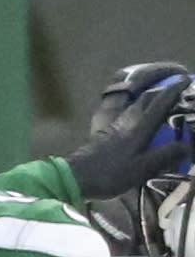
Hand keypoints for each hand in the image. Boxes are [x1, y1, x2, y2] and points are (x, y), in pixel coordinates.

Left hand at [66, 71, 191, 199]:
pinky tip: (133, 116)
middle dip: (161, 87)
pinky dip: (132, 107)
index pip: (160, 102)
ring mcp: (111, 125)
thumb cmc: (109, 174)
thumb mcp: (142, 169)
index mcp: (138, 127)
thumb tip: (187, 146)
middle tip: (174, 87)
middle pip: (145, 97)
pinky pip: (120, 112)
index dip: (174, 90)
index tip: (186, 79)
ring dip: (145, 95)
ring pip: (131, 103)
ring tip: (156, 97)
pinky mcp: (101, 133)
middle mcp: (126, 120)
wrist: (73, 178)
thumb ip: (165, 156)